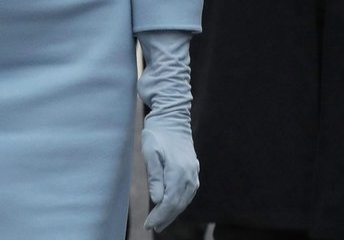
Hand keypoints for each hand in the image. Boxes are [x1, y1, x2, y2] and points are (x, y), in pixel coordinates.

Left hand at [137, 31, 198, 233]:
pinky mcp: (192, 170)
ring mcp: (193, 173)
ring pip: (185, 199)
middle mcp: (190, 175)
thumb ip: (154, 176)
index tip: (149, 225)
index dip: (160, 215)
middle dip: (166, 217)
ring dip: (173, 212)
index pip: (170, 202)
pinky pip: (187, 192)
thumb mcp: (150, 151)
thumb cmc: (157, 132)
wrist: (172, 115)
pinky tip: (171, 206)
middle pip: (179, 203)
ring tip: (160, 221)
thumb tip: (157, 199)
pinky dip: (179, 202)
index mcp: (179, 172)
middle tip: (153, 227)